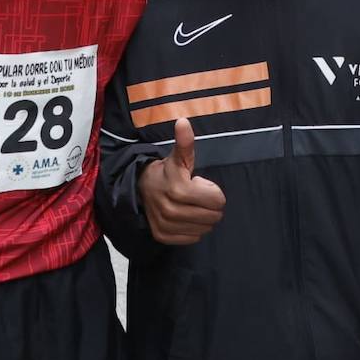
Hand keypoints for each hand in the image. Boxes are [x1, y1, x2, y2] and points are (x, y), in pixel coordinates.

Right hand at [137, 117, 225, 244]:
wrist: (141, 188)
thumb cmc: (168, 171)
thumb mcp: (179, 157)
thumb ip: (185, 142)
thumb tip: (183, 121)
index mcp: (179, 190)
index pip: (218, 200)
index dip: (213, 191)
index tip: (199, 184)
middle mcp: (172, 210)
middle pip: (213, 217)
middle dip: (210, 205)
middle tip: (197, 196)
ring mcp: (166, 225)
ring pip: (204, 229)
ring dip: (203, 218)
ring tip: (191, 206)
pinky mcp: (163, 236)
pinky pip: (192, 238)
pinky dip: (193, 229)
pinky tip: (185, 217)